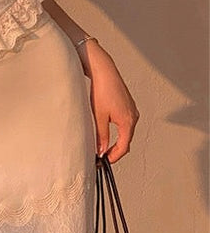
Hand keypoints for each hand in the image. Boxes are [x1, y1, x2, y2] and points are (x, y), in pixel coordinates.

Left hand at [78, 41, 139, 163]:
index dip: (114, 157)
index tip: (104, 161)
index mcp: (128, 121)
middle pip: (126, 140)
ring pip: (126, 132)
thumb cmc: (102, 90)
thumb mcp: (99, 117)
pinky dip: (118, 132)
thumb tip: (101, 150)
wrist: (103, 71)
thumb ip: (101, 136)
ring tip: (103, 147)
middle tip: (102, 157)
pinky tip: (108, 133)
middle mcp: (133, 116)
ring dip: (117, 141)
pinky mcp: (127, 106)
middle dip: (115, 150)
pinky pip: (125, 124)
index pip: (124, 146)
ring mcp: (132, 110)